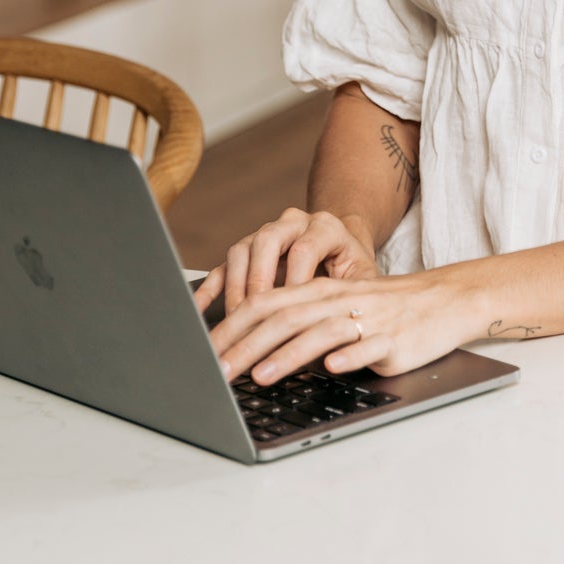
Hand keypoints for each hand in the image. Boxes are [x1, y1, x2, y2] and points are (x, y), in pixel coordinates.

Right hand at [192, 207, 378, 316]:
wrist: (345, 247)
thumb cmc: (354, 271)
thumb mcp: (363, 282)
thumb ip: (351, 302)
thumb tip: (334, 340)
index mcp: (325, 228)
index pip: (305, 250)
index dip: (296, 282)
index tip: (291, 314)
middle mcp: (293, 224)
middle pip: (268, 240)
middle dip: (259, 279)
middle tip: (256, 311)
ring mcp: (267, 234)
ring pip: (243, 249)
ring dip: (237, 285)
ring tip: (236, 319)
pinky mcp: (248, 251)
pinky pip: (223, 265)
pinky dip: (210, 287)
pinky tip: (200, 309)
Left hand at [207, 266, 474, 385]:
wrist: (443, 301)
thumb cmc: (383, 310)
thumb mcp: (337, 309)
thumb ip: (298, 323)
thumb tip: (251, 350)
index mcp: (318, 292)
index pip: (264, 304)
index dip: (231, 327)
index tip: (203, 354)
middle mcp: (337, 301)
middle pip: (282, 319)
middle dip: (245, 346)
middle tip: (216, 372)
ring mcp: (365, 320)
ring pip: (319, 332)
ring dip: (286, 355)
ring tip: (259, 376)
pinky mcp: (393, 339)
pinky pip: (367, 346)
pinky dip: (347, 357)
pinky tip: (330, 369)